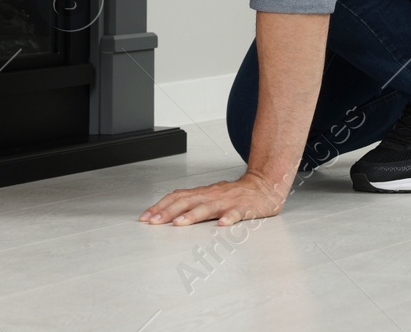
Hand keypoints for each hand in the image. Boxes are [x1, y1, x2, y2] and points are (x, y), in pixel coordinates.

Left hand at [139, 171, 288, 226]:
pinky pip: (236, 213)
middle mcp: (212, 195)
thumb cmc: (235, 195)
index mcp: (203, 193)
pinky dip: (229, 218)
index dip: (160, 206)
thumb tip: (168, 212)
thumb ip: (193, 203)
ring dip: (192, 215)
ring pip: (208, 208)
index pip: (177, 197)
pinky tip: (223, 225)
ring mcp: (228, 201)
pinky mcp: (244, 208)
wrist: (264, 185)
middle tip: (153, 221)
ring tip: (179, 223)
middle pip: (186, 202)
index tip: (145, 217)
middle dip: (168, 212)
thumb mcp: (211, 196)